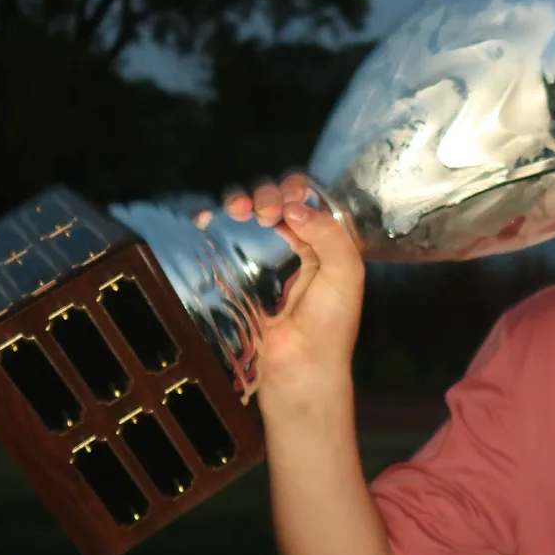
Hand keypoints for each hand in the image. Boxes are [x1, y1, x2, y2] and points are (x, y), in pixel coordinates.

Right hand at [221, 173, 365, 385]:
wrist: (299, 365)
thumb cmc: (329, 325)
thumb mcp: (346, 274)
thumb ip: (330, 235)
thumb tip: (294, 207)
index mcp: (324, 241)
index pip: (307, 198)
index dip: (295, 189)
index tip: (288, 199)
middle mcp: (294, 244)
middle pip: (274, 198)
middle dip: (266, 193)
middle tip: (264, 212)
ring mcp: (262, 257)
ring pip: (246, 210)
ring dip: (239, 199)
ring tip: (237, 211)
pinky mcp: (235, 273)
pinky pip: (221, 236)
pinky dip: (211, 218)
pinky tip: (209, 218)